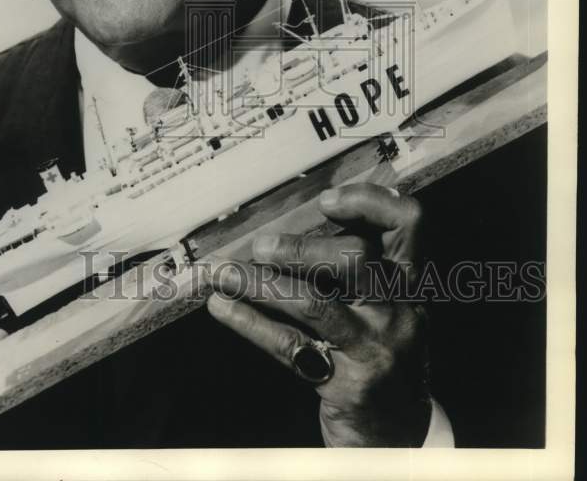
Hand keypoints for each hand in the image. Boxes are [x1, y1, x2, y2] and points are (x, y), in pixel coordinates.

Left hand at [207, 183, 430, 446]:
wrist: (396, 433)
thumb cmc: (377, 348)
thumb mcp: (384, 303)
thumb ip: (353, 264)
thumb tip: (289, 222)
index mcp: (410, 279)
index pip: (408, 222)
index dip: (367, 202)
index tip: (325, 201)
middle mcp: (400, 309)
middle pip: (356, 259)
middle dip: (301, 248)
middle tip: (260, 246)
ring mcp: (375, 347)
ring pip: (314, 303)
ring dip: (260, 283)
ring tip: (223, 273)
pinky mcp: (346, 383)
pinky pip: (290, 346)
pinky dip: (250, 323)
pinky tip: (223, 307)